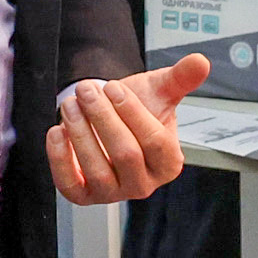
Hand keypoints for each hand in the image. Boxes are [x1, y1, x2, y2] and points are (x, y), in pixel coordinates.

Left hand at [48, 57, 206, 205]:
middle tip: (86, 90)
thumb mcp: (160, 91)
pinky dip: (60, 159)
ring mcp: (114, 193)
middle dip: (102, 118)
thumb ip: (181, 78)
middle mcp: (144, 184)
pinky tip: (57, 131)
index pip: (155, 142)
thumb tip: (200, 62)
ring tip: (71, 103)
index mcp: (168, 163)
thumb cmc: (137, 108)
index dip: (132, 113)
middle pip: (126, 155)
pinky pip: (71, 186)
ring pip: (97, 170)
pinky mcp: (85, 196)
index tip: (112, 88)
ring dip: (80, 133)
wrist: (108, 120)